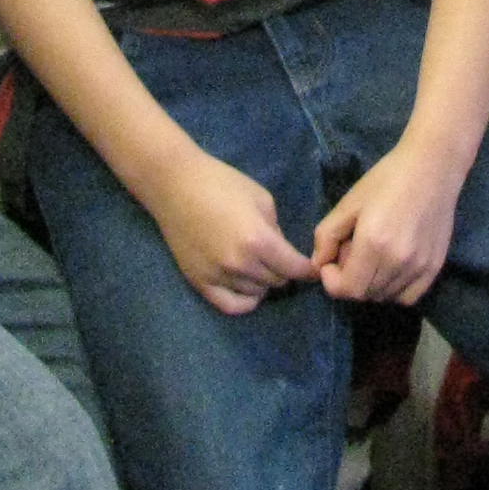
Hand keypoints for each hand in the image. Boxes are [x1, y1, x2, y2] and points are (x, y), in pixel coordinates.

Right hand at [146, 151, 318, 315]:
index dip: (307, 269)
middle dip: (284, 271)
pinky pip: (230, 306)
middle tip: (281, 259)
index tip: (313, 269)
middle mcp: (240, 264)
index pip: (294, 268)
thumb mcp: (262, 199)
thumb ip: (276, 230)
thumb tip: (283, 253)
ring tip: (260, 266)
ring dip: (263, 282)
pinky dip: (245, 301)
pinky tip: (249, 288)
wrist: (175, 185)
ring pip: (257, 293)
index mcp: (258, 240)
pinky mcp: (199, 282)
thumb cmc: (222, 183)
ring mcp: (218, 276)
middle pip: (277, 282)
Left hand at [311, 140, 470, 304]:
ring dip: (371, 284)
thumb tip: (319, 263)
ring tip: (373, 255)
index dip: (332, 281)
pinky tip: (391, 267)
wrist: (432, 167)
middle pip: (365, 294)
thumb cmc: (387, 179)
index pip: (347, 289)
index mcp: (374, 244)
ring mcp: (420, 267)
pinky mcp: (435, 267)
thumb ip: (327, 236)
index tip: (331, 262)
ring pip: (385, 296)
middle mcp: (398, 261)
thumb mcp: (349, 202)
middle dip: (349, 279)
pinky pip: (408, 297)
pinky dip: (394, 290)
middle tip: (352, 251)